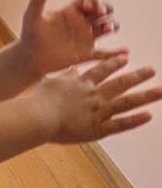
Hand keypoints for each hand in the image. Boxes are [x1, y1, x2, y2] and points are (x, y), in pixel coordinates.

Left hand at [19, 0, 119, 76]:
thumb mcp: (31, 18)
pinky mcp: (86, 53)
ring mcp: (85, 38)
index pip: (88, 0)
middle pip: (101, 12)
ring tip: (108, 28)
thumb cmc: (30, 36)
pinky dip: (115, 53)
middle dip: (105, 10)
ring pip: (105, 28)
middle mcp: (81, 22)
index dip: (92, 1)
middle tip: (101, 14)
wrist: (30, 58)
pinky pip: (104, 53)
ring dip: (111, 26)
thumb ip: (36, 3)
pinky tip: (125, 52)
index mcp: (71, 12)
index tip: (90, 6)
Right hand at [35, 54, 160, 144]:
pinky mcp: (97, 129)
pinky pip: (120, 124)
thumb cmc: (38, 100)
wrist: (39, 115)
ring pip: (126, 102)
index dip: (114, 64)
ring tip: (161, 91)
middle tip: (152, 70)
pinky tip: (149, 115)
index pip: (101, 70)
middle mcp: (93, 95)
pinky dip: (135, 120)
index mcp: (81, 84)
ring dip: (145, 96)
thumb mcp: (51, 82)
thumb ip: (65, 76)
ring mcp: (98, 112)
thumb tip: (72, 67)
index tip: (125, 58)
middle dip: (137, 76)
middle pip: (119, 83)